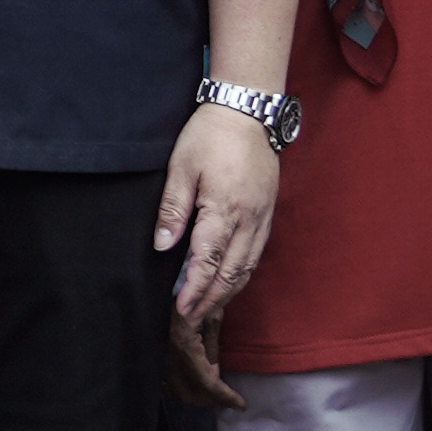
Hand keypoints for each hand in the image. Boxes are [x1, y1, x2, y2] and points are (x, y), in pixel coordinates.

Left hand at [156, 100, 280, 335]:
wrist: (248, 111)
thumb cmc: (210, 135)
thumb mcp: (181, 167)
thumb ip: (173, 209)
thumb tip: (163, 245)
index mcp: (223, 209)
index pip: (207, 262)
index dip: (194, 290)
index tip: (181, 310)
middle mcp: (248, 219)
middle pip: (231, 273)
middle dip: (211, 300)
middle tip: (192, 319)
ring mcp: (262, 216)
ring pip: (248, 266)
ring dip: (228, 291)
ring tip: (209, 308)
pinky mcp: (268, 210)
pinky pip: (257, 252)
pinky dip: (243, 272)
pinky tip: (230, 279)